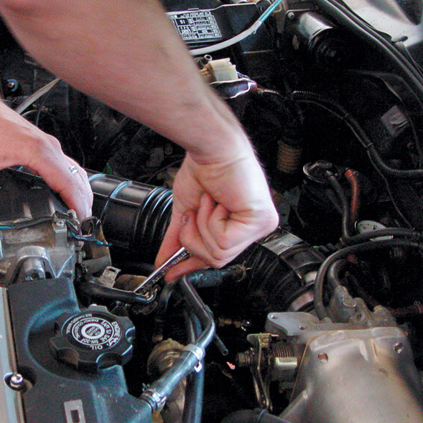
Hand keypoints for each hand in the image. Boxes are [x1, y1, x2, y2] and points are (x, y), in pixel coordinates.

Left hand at [0, 98, 92, 228]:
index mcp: (36, 151)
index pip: (67, 182)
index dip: (76, 205)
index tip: (79, 223)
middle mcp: (48, 147)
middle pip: (77, 179)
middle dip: (83, 204)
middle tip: (82, 228)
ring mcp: (48, 145)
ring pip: (75, 171)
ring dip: (81, 193)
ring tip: (80, 217)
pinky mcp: (44, 145)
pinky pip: (67, 166)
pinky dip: (72, 182)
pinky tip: (68, 195)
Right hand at [156, 150, 277, 276]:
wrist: (210, 148)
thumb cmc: (204, 170)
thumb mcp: (186, 212)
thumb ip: (177, 240)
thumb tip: (163, 261)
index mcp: (240, 226)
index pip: (217, 257)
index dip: (192, 266)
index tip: (171, 273)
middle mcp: (254, 228)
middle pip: (216, 259)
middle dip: (194, 237)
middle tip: (192, 214)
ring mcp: (260, 226)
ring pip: (219, 253)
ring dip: (202, 226)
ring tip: (207, 202)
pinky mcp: (260, 221)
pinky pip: (223, 242)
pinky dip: (211, 220)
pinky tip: (216, 202)